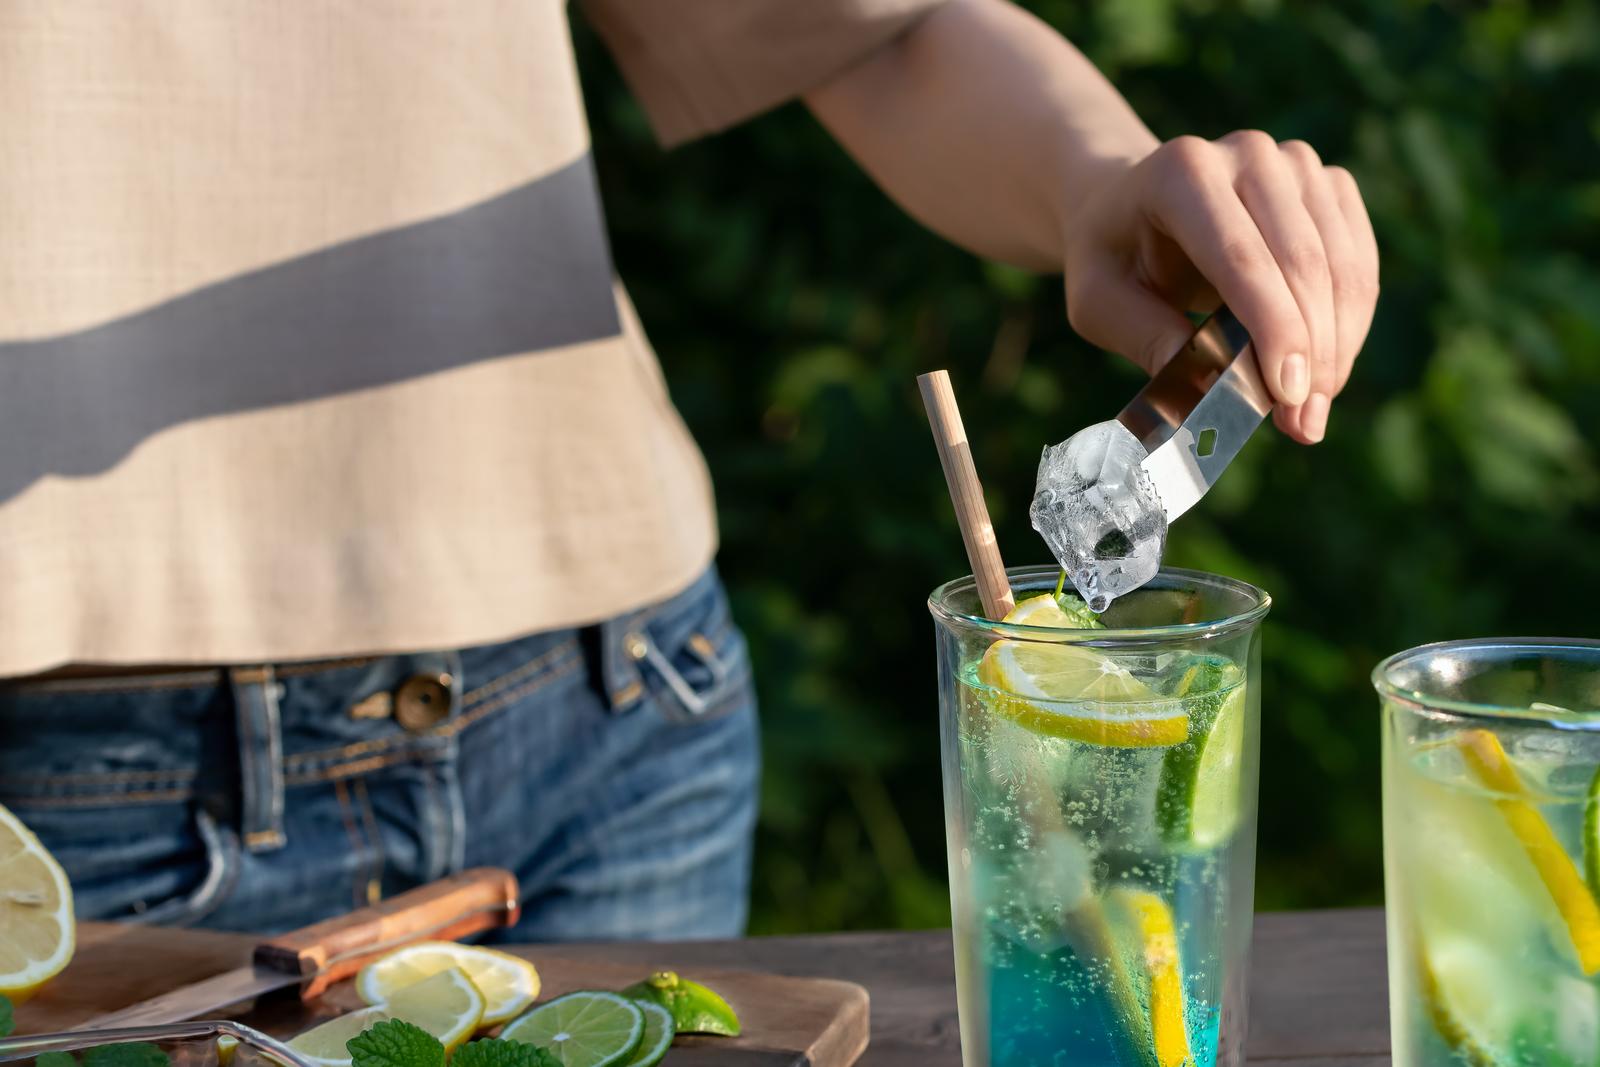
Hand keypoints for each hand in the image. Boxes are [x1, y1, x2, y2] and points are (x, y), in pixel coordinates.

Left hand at [1062, 131, 1378, 443]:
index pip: (1241, 257)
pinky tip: (1326, 372)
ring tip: (1312, 416)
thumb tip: (1211, 387)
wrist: (1131, 207)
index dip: (1273, 327)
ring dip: (1336, 348)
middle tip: (1303, 426)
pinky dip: (1349, 324)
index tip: (1289, 393)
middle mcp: (1248, 155)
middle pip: (1300, 262)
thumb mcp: (1098, 302)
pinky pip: (1358, 263)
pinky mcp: (1327, 185)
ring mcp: (1296, 164)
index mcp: (1182, 172)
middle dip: (1309, 353)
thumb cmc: (1112, 259)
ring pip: (1341, 265)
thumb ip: (1146, 336)